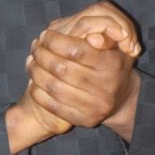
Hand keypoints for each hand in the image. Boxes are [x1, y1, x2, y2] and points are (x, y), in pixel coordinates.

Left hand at [26, 4, 140, 135]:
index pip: (75, 50)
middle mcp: (105, 87)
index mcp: (112, 64)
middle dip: (42, 54)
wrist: (122, 98)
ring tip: (31, 62)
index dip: (55, 40)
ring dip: (35, 72)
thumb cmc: (113, 63)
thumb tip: (92, 36)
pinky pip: (53, 106)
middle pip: (60, 68)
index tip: (46, 34)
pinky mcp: (84, 120)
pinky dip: (38, 92)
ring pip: (53, 87)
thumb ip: (104, 35)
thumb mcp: (116, 45)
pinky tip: (34, 82)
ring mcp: (94, 106)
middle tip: (35, 47)